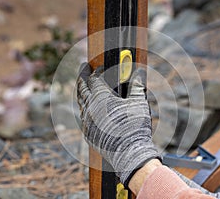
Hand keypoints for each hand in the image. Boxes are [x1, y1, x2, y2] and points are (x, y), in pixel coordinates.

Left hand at [77, 63, 159, 186]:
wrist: (129, 153)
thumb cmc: (134, 126)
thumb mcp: (138, 102)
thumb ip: (136, 86)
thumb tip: (138, 72)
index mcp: (101, 97)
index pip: (95, 79)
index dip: (97, 71)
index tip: (100, 67)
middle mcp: (90, 107)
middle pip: (82, 88)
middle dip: (82, 76)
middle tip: (83, 67)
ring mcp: (87, 121)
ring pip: (80, 102)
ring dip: (81, 92)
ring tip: (82, 86)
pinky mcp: (88, 133)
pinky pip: (82, 117)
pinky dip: (83, 108)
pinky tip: (86, 108)